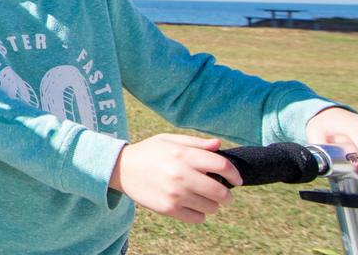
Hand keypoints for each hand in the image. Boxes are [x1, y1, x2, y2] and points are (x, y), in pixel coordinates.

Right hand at [109, 134, 240, 223]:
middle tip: (222, 193)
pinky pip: (198, 218)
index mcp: (183, 155)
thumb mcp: (169, 140)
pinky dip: (199, 213)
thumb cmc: (149, 152)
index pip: (222, 166)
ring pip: (211, 207)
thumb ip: (196, 143)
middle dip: (226, 194)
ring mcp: (175, 194)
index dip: (234, 174)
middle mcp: (181, 175)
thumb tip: (219, 145)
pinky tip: (191, 205)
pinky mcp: (168, 209)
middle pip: (221, 192)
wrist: (121, 168)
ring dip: (212, 204)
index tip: (236, 180)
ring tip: (202, 197)